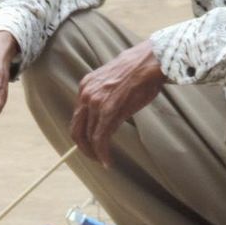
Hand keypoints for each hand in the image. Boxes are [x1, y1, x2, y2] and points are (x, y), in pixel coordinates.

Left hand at [70, 39, 165, 166]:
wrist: (149, 62)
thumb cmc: (138, 71)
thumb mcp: (113, 81)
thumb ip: (104, 96)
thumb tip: (106, 113)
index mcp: (85, 86)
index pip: (77, 117)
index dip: (82, 133)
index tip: (90, 143)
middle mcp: (86, 94)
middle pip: (77, 129)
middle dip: (84, 147)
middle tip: (93, 157)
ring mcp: (95, 103)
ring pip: (88, 136)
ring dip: (95, 153)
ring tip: (103, 161)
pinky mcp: (107, 112)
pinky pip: (100, 139)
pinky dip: (102, 153)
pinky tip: (108, 162)